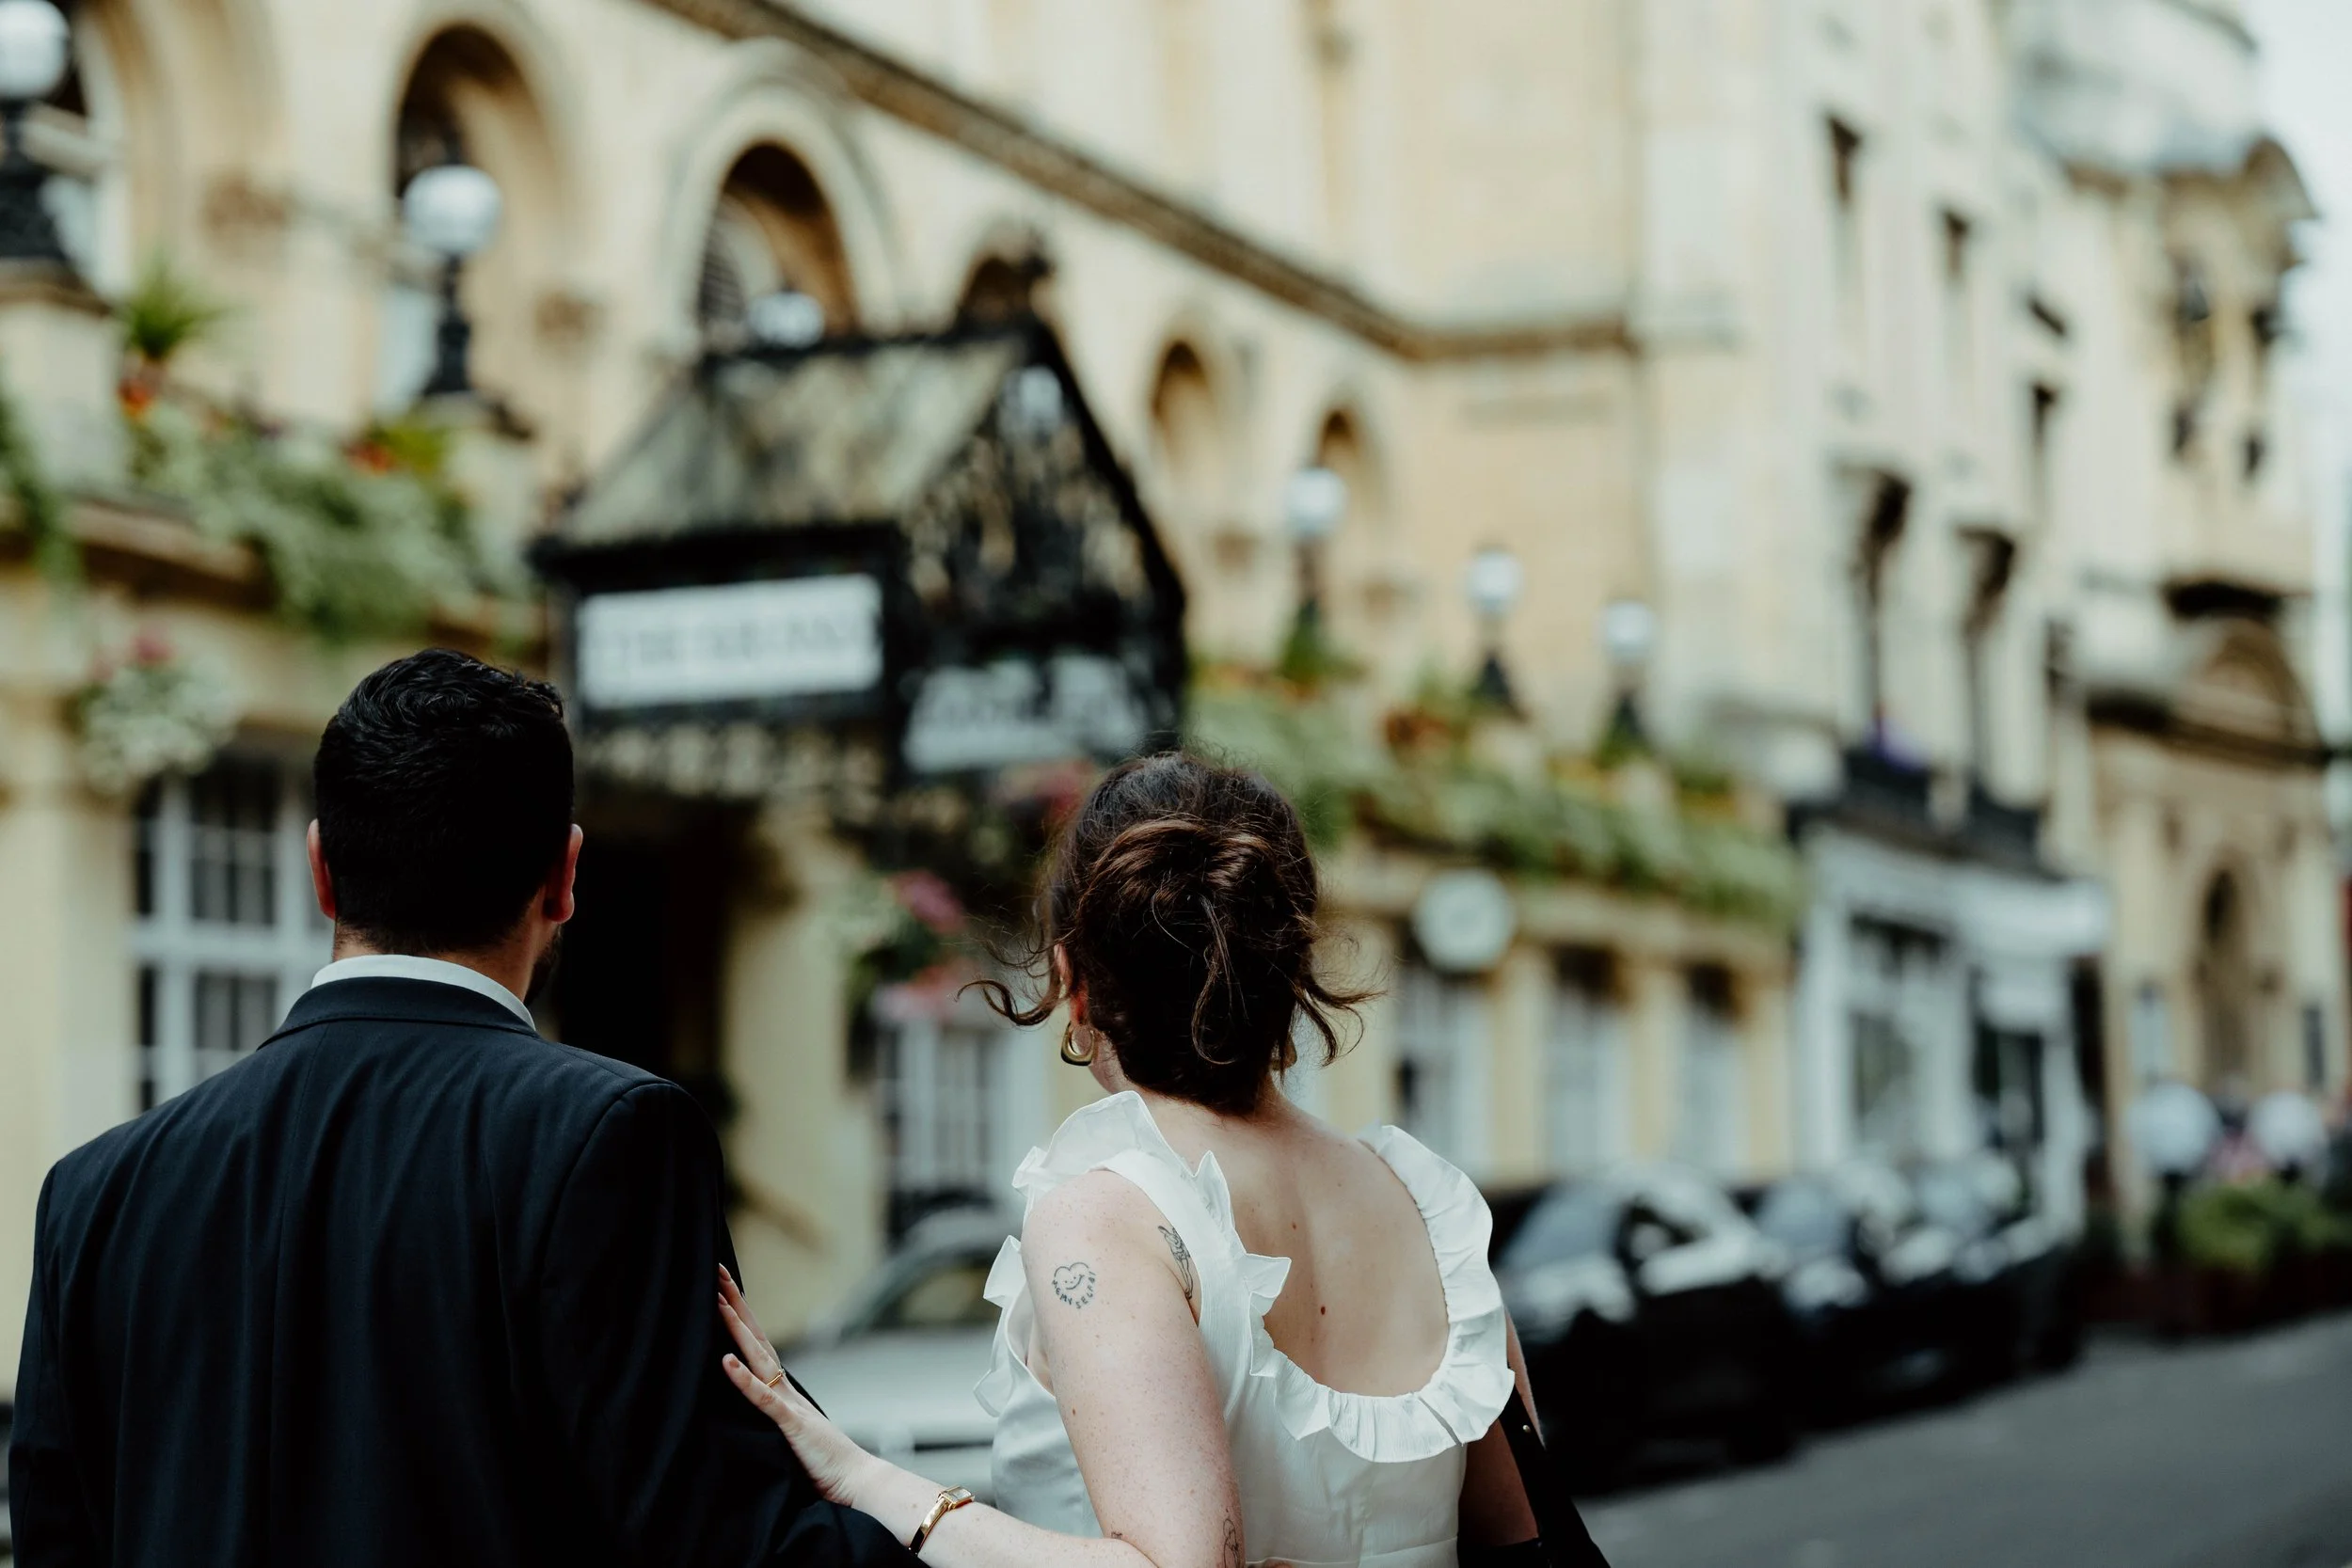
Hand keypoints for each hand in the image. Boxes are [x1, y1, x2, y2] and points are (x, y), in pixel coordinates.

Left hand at [717, 1266, 877, 1506]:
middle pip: (757, 1338)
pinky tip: (727, 1362)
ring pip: (758, 1358)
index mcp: (785, 1392)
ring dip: (737, 1330)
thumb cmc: (824, 1463)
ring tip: (717, 1302)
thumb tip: (760, 1408)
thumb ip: (777, 1418)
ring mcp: (789, 1403)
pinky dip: (744, 1379)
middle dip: (735, 1306)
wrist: (855, 1480)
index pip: (758, 1346)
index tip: (723, 1290)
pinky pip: (763, 1398)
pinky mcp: (790, 1423)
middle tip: (715, 1274)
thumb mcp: (792, 1435)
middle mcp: (787, 1389)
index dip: (740, 1318)